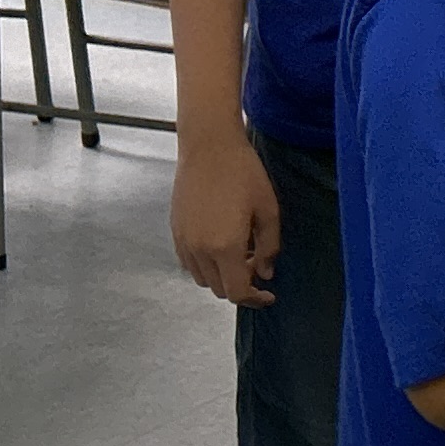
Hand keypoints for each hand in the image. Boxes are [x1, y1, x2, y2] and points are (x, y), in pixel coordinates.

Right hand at [173, 131, 281, 305]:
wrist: (209, 146)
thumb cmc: (243, 173)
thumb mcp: (268, 210)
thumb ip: (269, 247)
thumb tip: (266, 273)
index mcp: (225, 247)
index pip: (237, 292)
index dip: (255, 299)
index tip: (268, 295)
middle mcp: (199, 250)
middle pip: (219, 289)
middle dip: (240, 285)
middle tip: (257, 264)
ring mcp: (184, 241)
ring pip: (202, 279)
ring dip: (222, 276)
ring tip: (240, 253)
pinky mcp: (175, 231)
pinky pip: (189, 263)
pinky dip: (206, 264)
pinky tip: (221, 244)